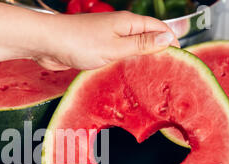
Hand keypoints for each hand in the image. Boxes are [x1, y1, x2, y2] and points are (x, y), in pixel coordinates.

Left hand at [34, 11, 179, 70]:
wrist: (48, 44)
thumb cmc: (78, 42)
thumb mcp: (115, 47)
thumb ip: (140, 45)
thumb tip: (167, 40)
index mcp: (128, 22)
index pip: (159, 28)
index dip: (171, 40)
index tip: (181, 57)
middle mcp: (119, 27)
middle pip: (146, 37)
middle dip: (158, 50)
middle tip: (169, 70)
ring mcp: (108, 37)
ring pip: (131, 47)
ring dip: (141, 58)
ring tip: (151, 75)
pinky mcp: (97, 48)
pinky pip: (117, 55)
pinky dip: (125, 63)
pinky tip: (127, 75)